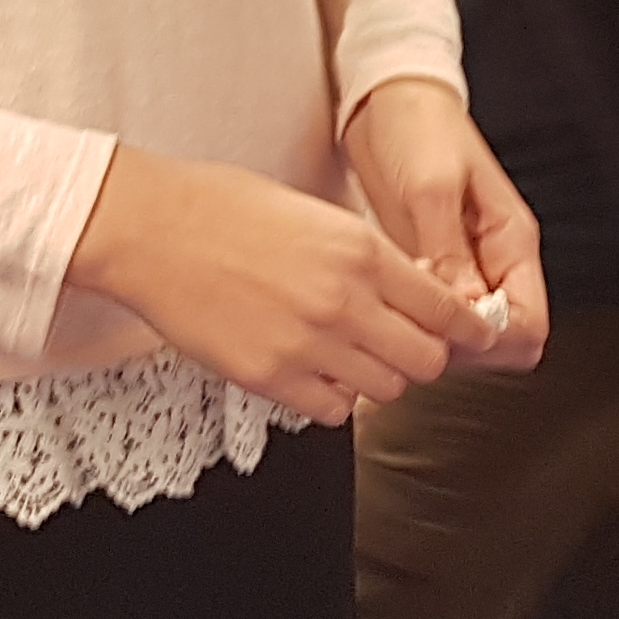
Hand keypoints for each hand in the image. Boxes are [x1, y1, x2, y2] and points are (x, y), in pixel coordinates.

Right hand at [66, 143, 481, 422]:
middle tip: (403, 344)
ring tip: (351, 353)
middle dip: (423, 357)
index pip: (445, 309)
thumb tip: (411, 291)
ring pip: (385, 390)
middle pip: (426, 362)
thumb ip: (368, 258)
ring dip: (379, 376)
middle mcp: (344, 302)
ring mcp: (308, 345)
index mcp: (361, 252)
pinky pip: (333, 410)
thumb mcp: (317, 213)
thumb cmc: (223, 208)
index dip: (464, 328)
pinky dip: (334, 397)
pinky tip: (314, 370)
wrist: (152, 231)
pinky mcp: (271, 378)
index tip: (466, 334)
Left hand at [343, 78, 548, 371]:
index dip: (494, 338)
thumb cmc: (419, 126)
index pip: (529, 322)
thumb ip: (450, 251)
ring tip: (400, 320)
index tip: (452, 330)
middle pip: (503, 339)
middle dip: (465, 347)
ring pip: (469, 334)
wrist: (387, 100)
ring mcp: (463, 266)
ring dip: (438, 338)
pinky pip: (437, 316)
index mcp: (511, 240)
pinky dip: (417, 323)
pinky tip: (389, 312)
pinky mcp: (431, 267)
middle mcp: (492, 260)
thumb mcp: (432, 187)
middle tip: (420, 331)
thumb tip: (467, 309)